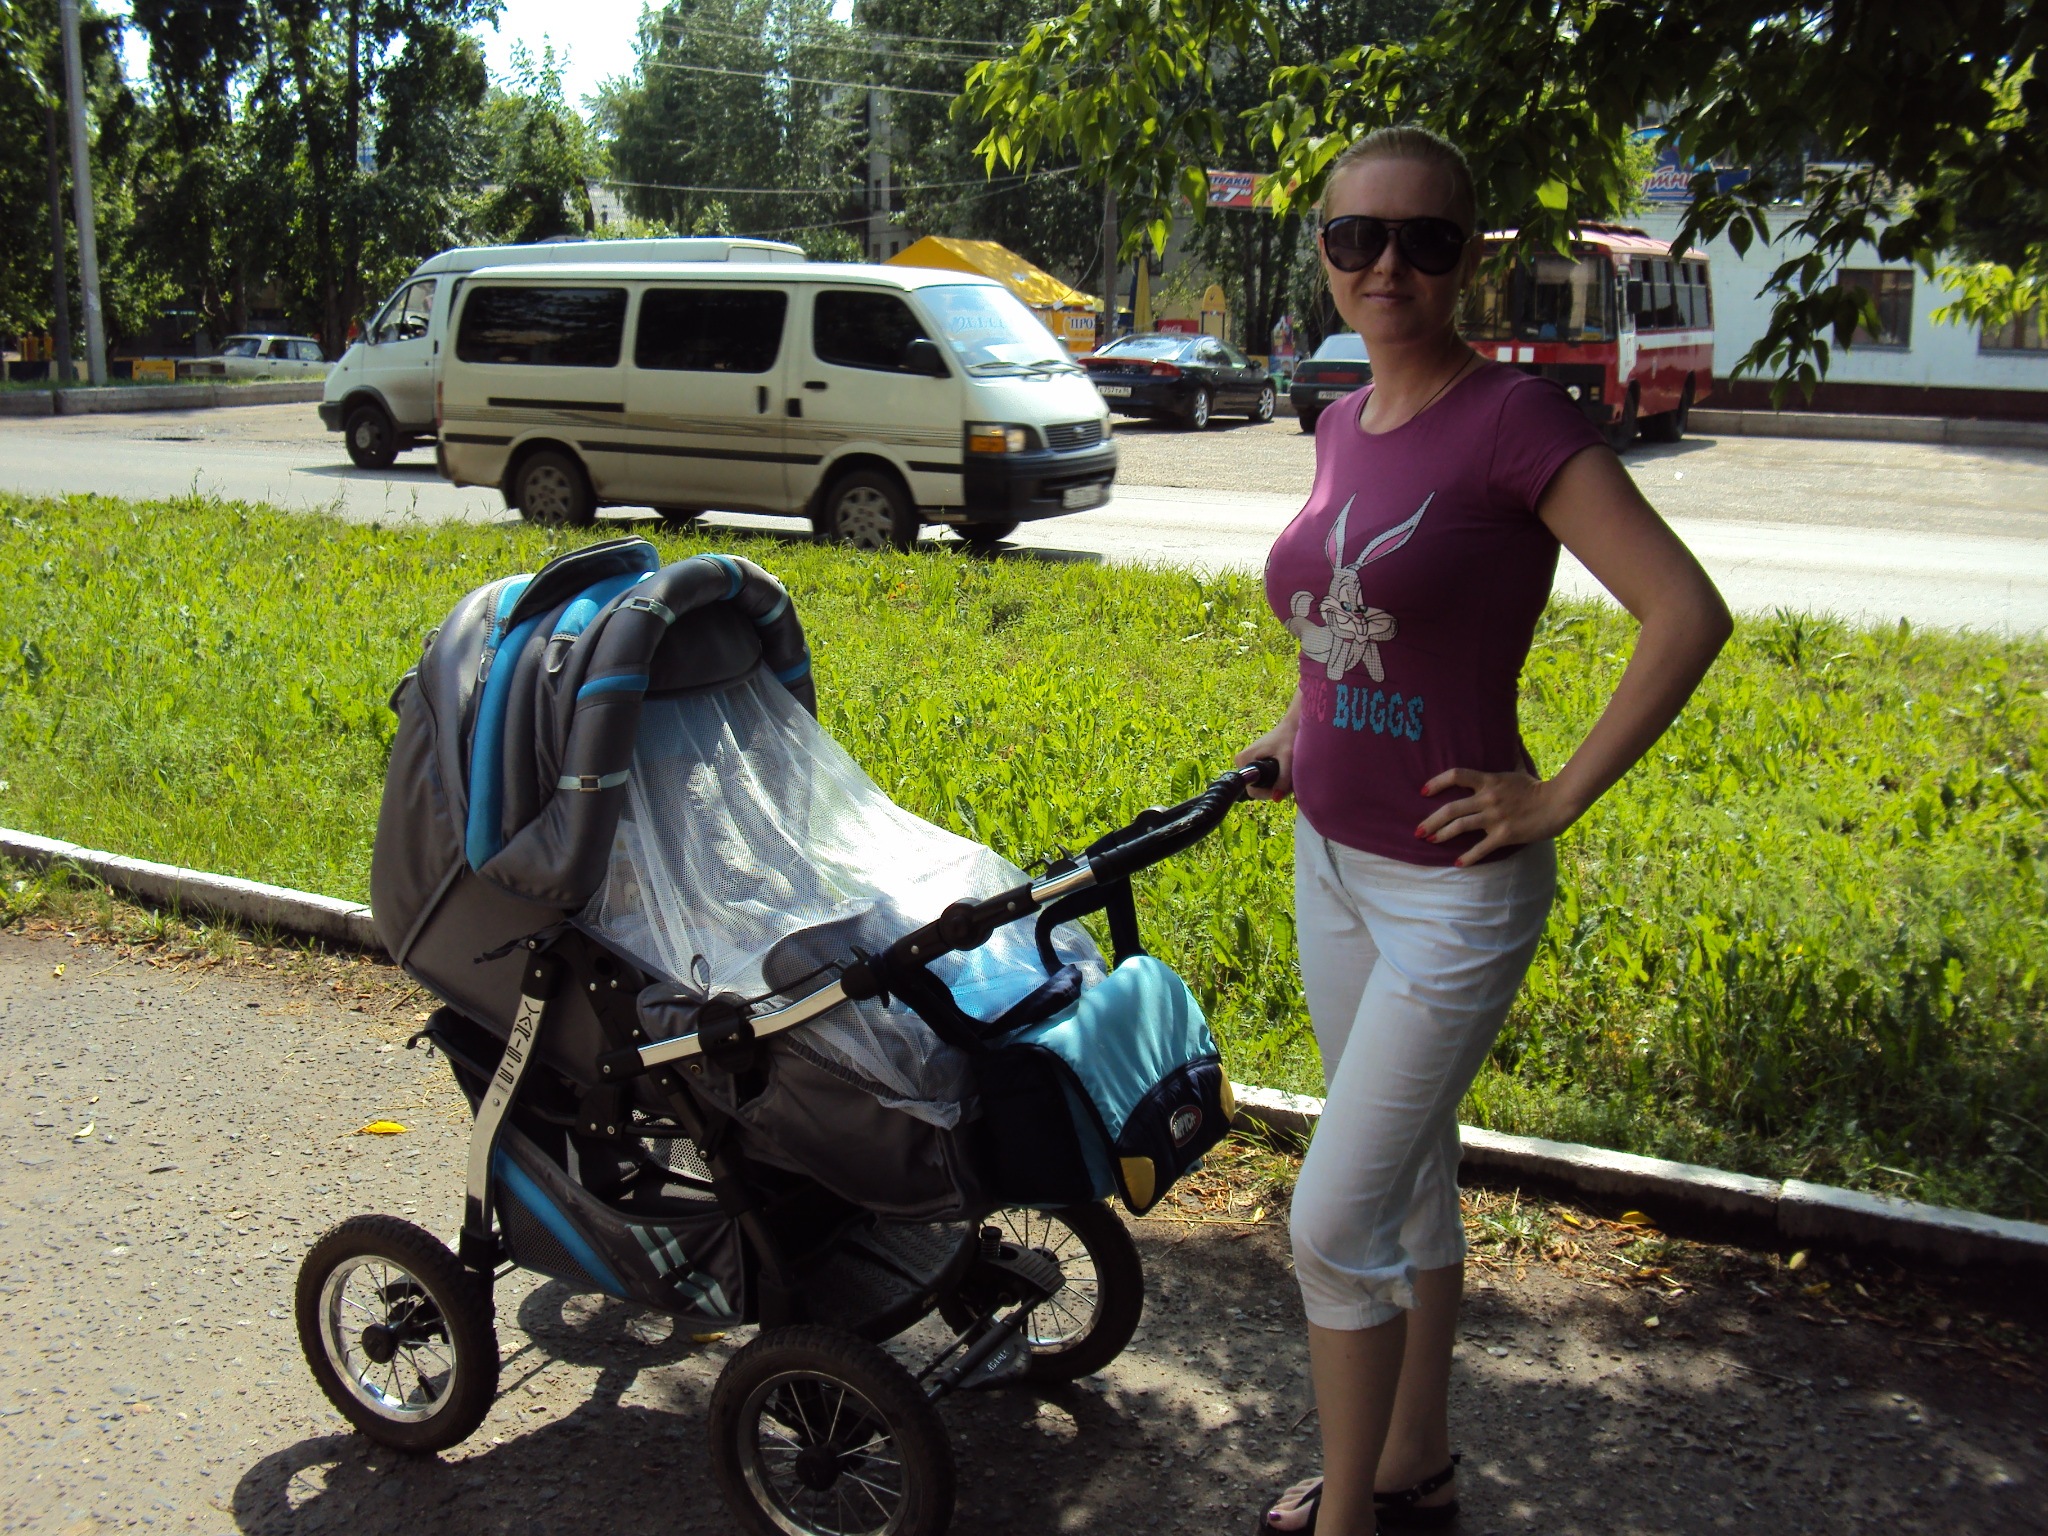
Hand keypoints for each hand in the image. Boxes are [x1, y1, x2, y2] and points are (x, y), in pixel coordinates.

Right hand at [1236, 715, 1297, 801]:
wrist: (1292, 725)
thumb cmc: (1290, 739)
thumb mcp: (1288, 759)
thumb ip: (1283, 779)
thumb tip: (1276, 798)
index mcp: (1243, 760)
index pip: (1252, 790)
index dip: (1268, 793)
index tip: (1283, 789)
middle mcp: (1241, 762)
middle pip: (1256, 789)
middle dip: (1274, 789)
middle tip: (1289, 781)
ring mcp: (1246, 762)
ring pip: (1260, 785)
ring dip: (1276, 785)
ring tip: (1289, 775)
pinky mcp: (1253, 762)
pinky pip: (1262, 779)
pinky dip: (1275, 779)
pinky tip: (1285, 772)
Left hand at [1416, 767, 1576, 864]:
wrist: (1557, 804)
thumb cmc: (1537, 786)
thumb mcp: (1521, 767)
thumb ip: (1512, 752)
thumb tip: (1514, 735)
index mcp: (1489, 780)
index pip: (1456, 775)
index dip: (1437, 782)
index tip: (1423, 791)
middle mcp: (1488, 798)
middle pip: (1451, 808)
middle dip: (1431, 820)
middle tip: (1418, 830)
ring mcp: (1495, 817)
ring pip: (1460, 827)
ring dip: (1442, 835)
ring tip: (1431, 841)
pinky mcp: (1504, 835)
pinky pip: (1481, 848)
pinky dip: (1468, 857)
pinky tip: (1457, 863)